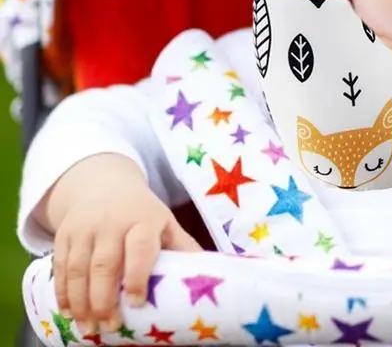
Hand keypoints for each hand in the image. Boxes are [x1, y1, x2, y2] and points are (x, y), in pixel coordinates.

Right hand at [38, 153, 201, 335]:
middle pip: (104, 265)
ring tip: (89, 327)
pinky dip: (63, 293)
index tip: (136, 303)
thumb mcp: (166, 223)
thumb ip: (183, 248)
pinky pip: (59, 268)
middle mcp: (112, 221)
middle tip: (110, 327)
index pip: (140, 248)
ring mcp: (85, 227)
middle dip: (104, 301)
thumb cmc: (142, 213)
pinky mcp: (64, 234)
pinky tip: (70, 312)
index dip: (137, 277)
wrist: (105, 185)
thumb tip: (211, 277)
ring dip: (81, 303)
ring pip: (78, 270)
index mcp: (144, 218)